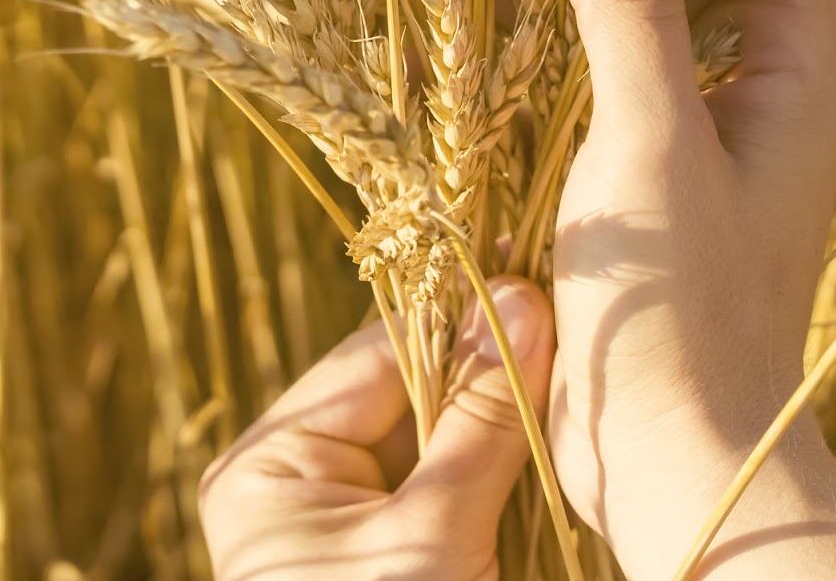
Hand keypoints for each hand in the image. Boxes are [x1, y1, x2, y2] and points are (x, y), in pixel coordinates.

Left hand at [199, 277, 554, 580]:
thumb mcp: (431, 538)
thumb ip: (478, 420)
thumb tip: (522, 300)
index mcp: (269, 465)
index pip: (375, 356)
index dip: (457, 319)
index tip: (536, 282)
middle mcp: (298, 481)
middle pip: (406, 391)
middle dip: (486, 366)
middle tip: (566, 322)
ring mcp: (346, 519)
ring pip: (437, 435)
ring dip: (501, 413)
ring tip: (566, 367)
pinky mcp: (395, 552)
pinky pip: (448, 483)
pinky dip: (498, 464)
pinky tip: (548, 432)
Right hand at [546, 0, 835, 578]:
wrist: (669, 461)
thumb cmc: (687, 308)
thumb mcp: (658, 137)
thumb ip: (635, 1)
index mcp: (795, 58)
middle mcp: (745, 77)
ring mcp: (678, 121)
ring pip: (612, 1)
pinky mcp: (619, 167)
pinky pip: (569, 69)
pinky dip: (515, 29)